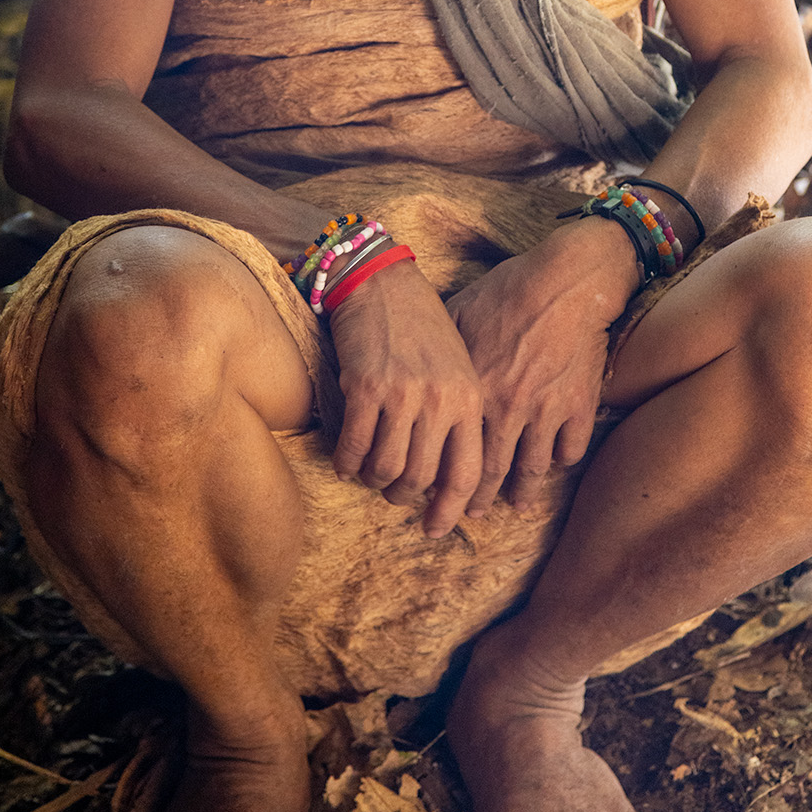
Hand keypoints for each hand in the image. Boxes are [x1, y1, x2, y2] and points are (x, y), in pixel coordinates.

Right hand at [326, 259, 483, 536]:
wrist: (382, 282)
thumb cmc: (421, 328)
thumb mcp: (457, 369)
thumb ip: (457, 417)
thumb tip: (446, 478)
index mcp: (468, 398)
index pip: (467, 473)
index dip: (451, 509)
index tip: (435, 528)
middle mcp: (439, 400)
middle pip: (421, 479)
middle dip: (402, 495)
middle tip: (391, 493)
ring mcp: (401, 395)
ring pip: (386, 469)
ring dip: (372, 480)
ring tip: (368, 474)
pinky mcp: (364, 388)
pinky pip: (352, 448)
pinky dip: (345, 463)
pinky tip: (344, 461)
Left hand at [448, 219, 638, 518]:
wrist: (567, 279)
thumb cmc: (509, 289)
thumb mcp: (459, 311)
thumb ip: (439, 347)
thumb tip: (413, 364)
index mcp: (473, 390)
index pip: (450, 451)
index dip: (439, 480)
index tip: (431, 496)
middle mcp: (507, 408)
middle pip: (489, 472)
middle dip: (476, 502)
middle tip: (468, 516)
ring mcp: (547, 410)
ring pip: (531, 470)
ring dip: (522, 493)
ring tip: (516, 505)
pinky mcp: (580, 405)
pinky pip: (570, 449)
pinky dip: (562, 461)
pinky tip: (553, 464)